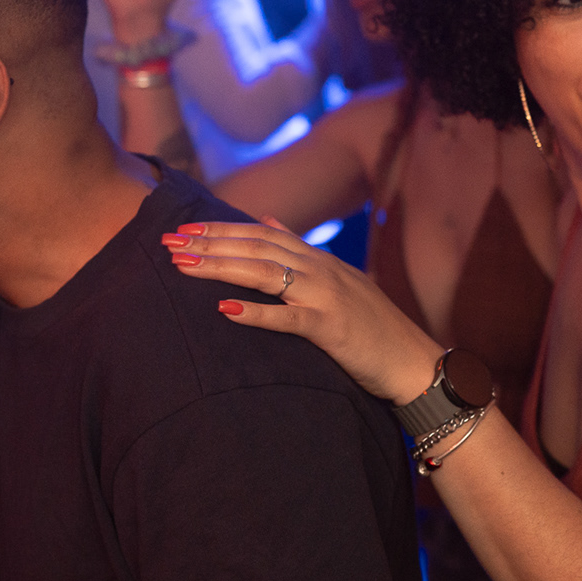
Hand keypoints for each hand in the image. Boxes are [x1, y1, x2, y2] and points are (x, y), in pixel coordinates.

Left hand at [163, 218, 441, 403]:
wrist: (413, 362)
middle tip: (168, 243)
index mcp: (318, 259)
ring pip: (264, 273)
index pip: (260, 233)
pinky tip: (225, 310)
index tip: (183, 230)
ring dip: (220, 267)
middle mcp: (320, 270)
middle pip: (255, 248)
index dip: (220, 229)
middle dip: (208, 243)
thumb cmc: (371, 327)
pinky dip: (256, 313)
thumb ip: (300, 250)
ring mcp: (326, 297)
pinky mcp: (331, 329)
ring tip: (183, 266)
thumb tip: (267, 218)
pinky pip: (288, 318)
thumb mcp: (336, 279)